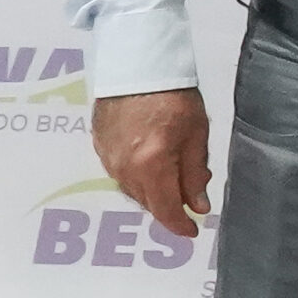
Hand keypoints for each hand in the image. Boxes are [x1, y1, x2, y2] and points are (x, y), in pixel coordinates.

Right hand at [92, 88, 211, 239]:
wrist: (137, 65)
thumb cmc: (175, 95)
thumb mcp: (196, 133)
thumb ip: (195, 173)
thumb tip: (197, 206)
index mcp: (151, 165)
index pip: (164, 209)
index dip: (179, 225)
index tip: (192, 231)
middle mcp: (124, 169)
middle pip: (147, 202)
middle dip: (169, 206)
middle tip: (191, 196)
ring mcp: (107, 159)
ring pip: (132, 190)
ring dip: (153, 192)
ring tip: (175, 176)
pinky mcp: (99, 147)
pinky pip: (120, 174)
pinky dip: (138, 178)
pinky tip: (152, 165)